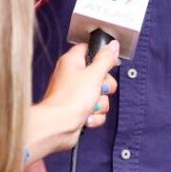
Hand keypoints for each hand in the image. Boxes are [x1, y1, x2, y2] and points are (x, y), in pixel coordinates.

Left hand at [25, 41, 119, 159]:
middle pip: (101, 74)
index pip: (90, 49)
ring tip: (89, 105)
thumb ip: (105, 59)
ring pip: (101, 95)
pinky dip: (94, 115)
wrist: (57, 127)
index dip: (102, 56)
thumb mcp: (94, 75)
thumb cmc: (69, 100)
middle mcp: (73, 76)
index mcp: (72, 61)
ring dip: (100, 103)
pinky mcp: (79, 109)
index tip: (108, 65)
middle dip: (105, 86)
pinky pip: (96, 110)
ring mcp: (76, 94)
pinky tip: (86, 116)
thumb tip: (113, 45)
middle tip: (98, 88)